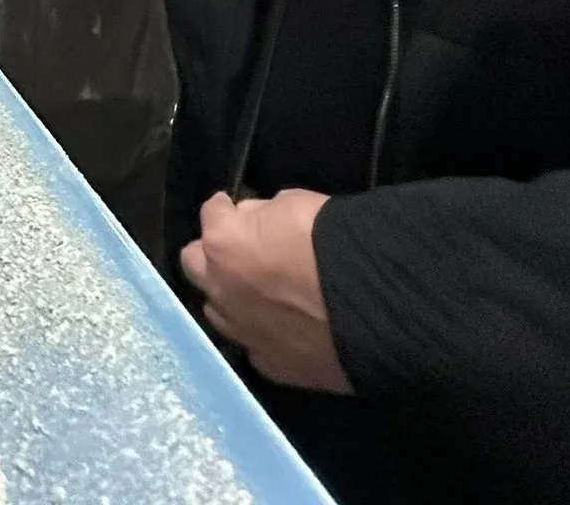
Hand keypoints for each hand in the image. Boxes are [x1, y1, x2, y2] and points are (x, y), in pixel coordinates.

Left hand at [180, 189, 352, 394]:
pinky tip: (284, 329)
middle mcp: (221, 291)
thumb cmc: (332, 242)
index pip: (210, 214)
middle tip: (239, 250)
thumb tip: (254, 221)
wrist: (374, 306)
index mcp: (223, 245)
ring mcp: (243, 333)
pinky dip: (262, 333)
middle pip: (195, 266)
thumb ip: (263, 215)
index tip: (233, 207)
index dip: (224, 209)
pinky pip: (253, 345)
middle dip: (212, 254)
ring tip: (258, 293)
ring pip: (218, 311)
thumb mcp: (294, 203)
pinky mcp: (271, 366)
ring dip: (231, 297)